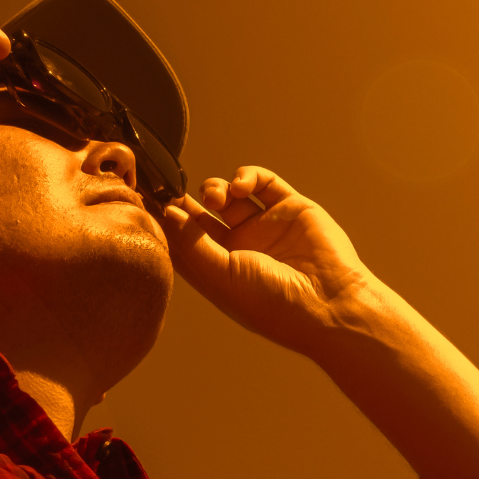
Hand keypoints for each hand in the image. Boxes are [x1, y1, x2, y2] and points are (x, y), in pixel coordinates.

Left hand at [160, 166, 381, 357]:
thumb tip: (166, 212)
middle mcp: (240, 248)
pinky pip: (263, 182)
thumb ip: (191, 243)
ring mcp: (265, 226)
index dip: (168, 222)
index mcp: (220, 271)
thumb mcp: (221, 276)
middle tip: (174, 190)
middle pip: (202, 214)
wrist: (328, 302)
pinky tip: (241, 187)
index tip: (150, 203)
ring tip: (218, 197)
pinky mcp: (290, 207)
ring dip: (215, 188)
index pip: (185, 240)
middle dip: (186, 200)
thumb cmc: (272, 302)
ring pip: (229, 195)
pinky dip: (247, 176)